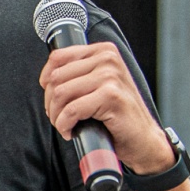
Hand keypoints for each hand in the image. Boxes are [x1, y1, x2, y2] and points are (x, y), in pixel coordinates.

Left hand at [39, 41, 172, 173]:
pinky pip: (71, 110)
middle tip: (59, 118)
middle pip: (57, 77)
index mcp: (104, 52)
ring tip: (65, 125)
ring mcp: (110, 76)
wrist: (143, 138)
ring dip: (56, 116)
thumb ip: (79, 74)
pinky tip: (70, 132)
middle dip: (51, 102)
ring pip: (61, 94)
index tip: (50, 97)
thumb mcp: (99, 85)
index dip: (46, 80)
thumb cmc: (118, 114)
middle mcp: (108, 59)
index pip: (58, 57)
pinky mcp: (111, 96)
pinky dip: (64, 125)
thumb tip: (47, 78)